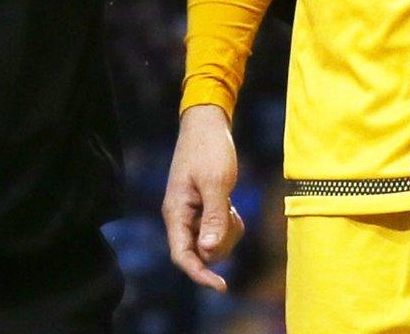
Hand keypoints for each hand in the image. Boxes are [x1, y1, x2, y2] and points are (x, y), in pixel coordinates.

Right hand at [162, 104, 245, 291]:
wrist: (208, 123)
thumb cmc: (209, 149)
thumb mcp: (216, 182)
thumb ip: (214, 217)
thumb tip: (210, 251)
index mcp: (176, 213)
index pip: (183, 256)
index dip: (200, 274)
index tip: (222, 286)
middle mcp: (181, 218)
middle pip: (202, 253)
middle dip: (222, 242)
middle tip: (232, 214)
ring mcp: (193, 214)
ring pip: (213, 243)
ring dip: (227, 232)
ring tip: (232, 206)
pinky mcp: (204, 209)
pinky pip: (219, 230)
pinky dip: (230, 224)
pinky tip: (232, 205)